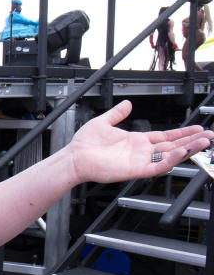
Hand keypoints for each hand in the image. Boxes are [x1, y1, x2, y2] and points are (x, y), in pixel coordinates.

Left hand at [68, 100, 213, 183]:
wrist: (74, 157)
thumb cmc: (85, 144)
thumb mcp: (104, 122)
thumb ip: (117, 113)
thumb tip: (127, 103)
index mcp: (137, 141)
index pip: (166, 136)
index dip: (182, 133)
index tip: (198, 129)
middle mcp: (141, 151)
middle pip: (173, 145)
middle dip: (192, 141)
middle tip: (209, 136)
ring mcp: (140, 161)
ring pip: (169, 156)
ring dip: (187, 149)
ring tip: (203, 142)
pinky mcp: (135, 170)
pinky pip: (157, 166)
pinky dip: (170, 159)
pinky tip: (182, 151)